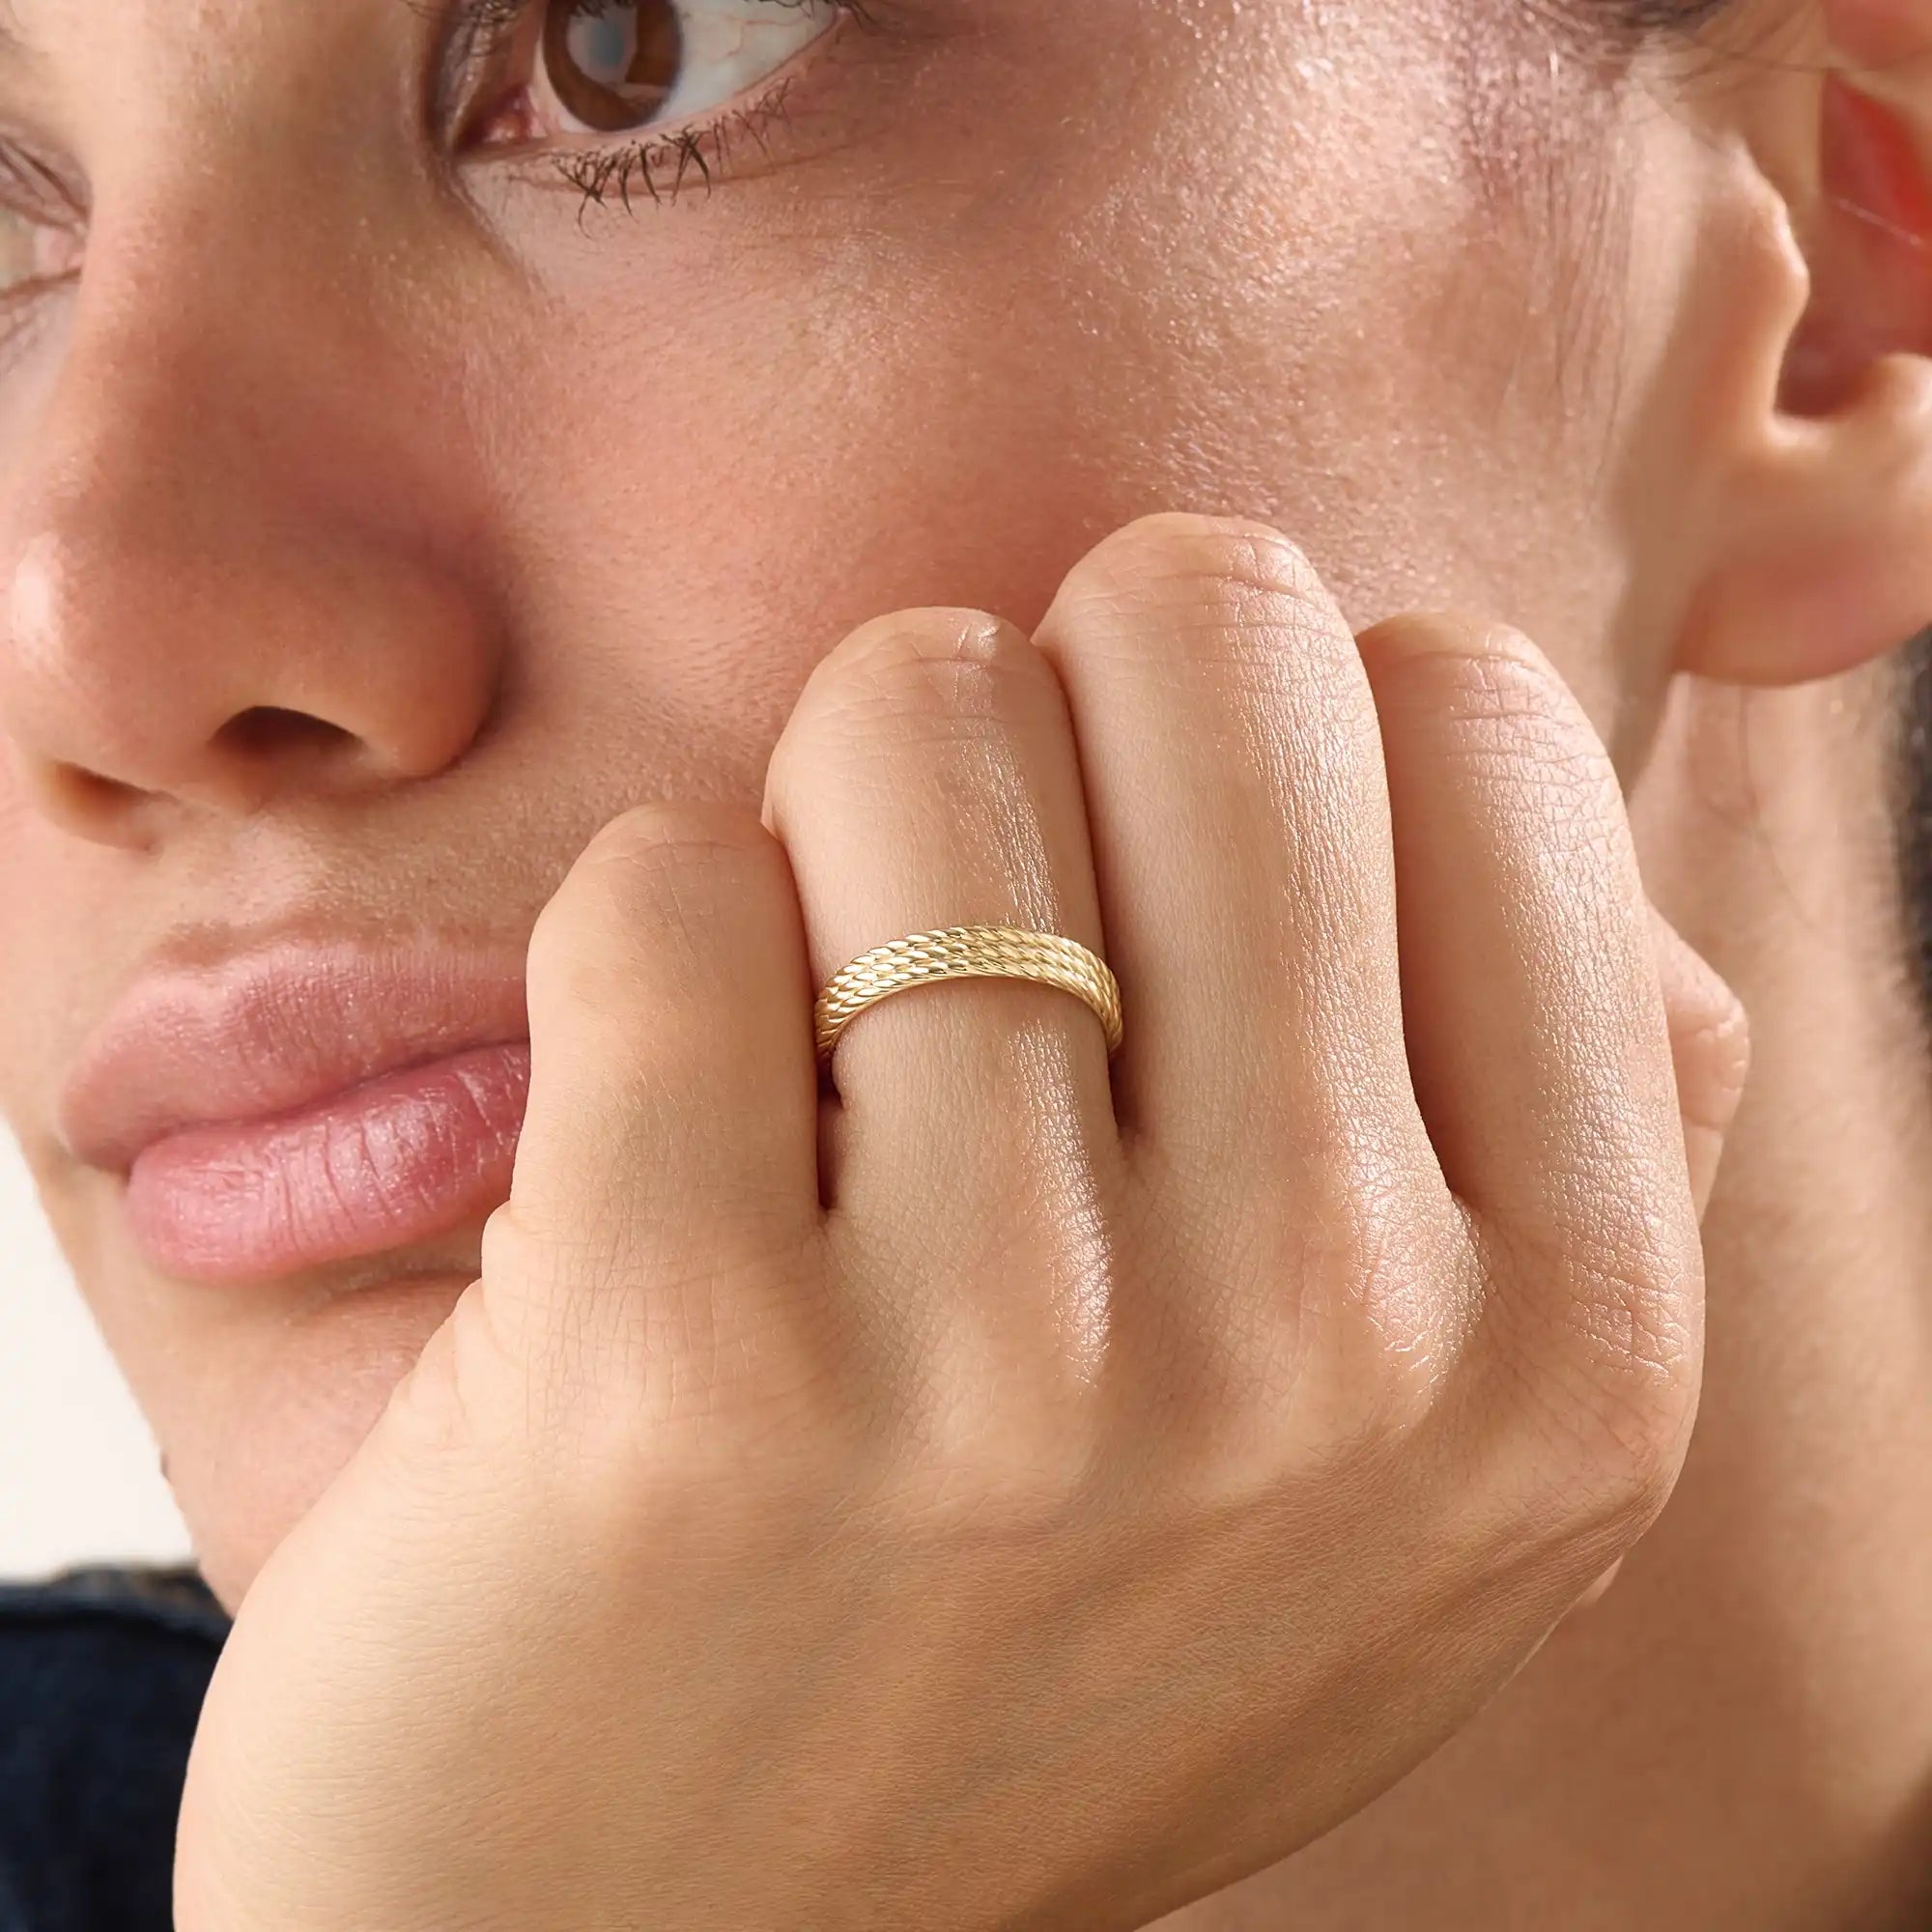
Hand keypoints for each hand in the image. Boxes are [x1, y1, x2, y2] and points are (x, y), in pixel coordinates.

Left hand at [175, 514, 1747, 1931]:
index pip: (1477, 709)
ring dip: (834, 818)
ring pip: (916, 709)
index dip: (1287, 727)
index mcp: (1572, 1341)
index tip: (1180, 871)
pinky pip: (661, 881)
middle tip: (976, 900)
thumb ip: (1553, 1106)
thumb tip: (1496, 740)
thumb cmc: (1036, 1631)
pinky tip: (651, 1136)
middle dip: (1062, 702)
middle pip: (1212, 632)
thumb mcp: (1417, 1455)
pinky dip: (644, 938)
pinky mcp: (680, 1358)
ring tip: (821, 1042)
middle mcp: (1339, 1346)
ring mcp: (1010, 1362)